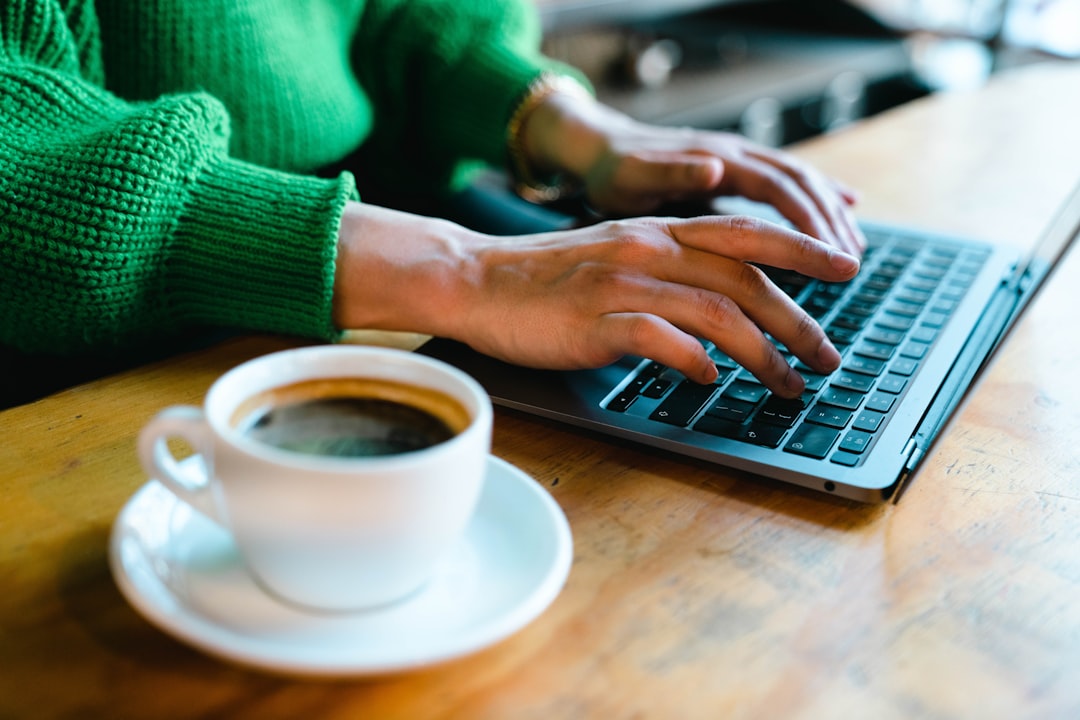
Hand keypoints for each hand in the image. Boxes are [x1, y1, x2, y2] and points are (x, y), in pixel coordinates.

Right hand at [333, 203, 859, 396]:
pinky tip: (710, 380)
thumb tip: (723, 306)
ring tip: (787, 385)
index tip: (847, 266)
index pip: (746, 235)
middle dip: (798, 321)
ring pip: (715, 313)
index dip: (802, 249)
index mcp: (658, 230)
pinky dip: (693, 360)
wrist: (477, 280)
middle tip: (827, 356)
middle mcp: (649, 250)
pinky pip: (659, 338)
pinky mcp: (595, 321)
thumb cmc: (548, 279)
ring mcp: (623, 285)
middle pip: (744, 281)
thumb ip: (670, 267)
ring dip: (761, 353)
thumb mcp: (617, 254)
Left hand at [520, 89, 865, 255]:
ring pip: (798, 183)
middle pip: (799, 185)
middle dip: (828, 224)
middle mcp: (736, 154)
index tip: (833, 256)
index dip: (810, 221)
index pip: (779, 188)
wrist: (599, 149)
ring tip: (851, 251)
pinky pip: (785, 185)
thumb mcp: (633, 175)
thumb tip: (714, 167)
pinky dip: (815, 200)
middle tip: (850, 267)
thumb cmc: (613, 172)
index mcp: (718, 158)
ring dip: (828, 214)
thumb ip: (672, 171)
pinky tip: (838, 218)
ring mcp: (739, 160)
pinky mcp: (736, 171)